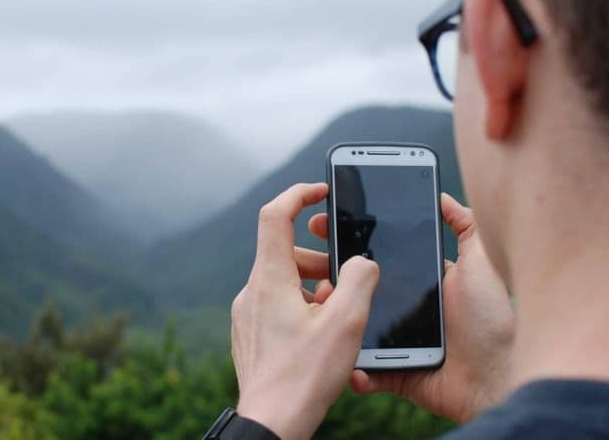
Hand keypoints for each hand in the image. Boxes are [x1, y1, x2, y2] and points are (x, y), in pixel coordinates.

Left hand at [231, 183, 379, 439]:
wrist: (272, 422)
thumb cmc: (305, 376)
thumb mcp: (346, 324)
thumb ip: (359, 280)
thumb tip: (362, 262)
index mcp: (269, 280)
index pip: (274, 215)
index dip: (299, 194)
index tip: (321, 192)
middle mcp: (251, 292)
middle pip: (286, 252)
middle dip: (320, 258)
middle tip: (346, 280)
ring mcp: (246, 314)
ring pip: (283, 281)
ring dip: (313, 286)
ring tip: (337, 315)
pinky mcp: (250, 334)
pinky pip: (276, 305)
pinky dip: (301, 306)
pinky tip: (320, 334)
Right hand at [307, 193, 514, 422]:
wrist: (499, 376)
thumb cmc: (493, 319)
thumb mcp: (482, 263)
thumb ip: (466, 227)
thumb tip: (443, 197)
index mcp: (421, 284)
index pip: (379, 260)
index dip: (351, 245)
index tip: (323, 227)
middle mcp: (406, 311)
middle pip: (360, 293)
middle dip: (331, 280)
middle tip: (308, 267)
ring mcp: (398, 344)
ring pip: (355, 330)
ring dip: (335, 321)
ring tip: (322, 308)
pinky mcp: (396, 374)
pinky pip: (366, 372)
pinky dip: (355, 369)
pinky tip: (343, 357)